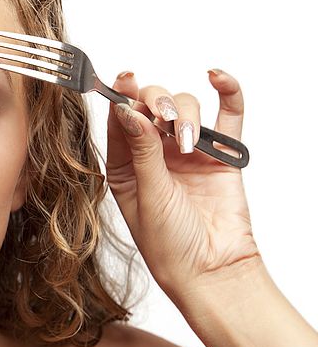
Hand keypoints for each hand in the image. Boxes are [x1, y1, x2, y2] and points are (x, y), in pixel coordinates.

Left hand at [105, 69, 262, 300]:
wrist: (210, 270)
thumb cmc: (168, 244)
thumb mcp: (147, 195)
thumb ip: (141, 152)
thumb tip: (128, 111)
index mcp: (124, 166)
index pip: (121, 122)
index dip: (122, 97)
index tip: (124, 79)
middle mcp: (153, 155)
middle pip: (152, 107)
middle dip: (156, 102)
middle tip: (162, 116)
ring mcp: (187, 152)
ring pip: (186, 108)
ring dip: (186, 115)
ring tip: (187, 142)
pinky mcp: (220, 155)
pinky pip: (226, 115)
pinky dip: (227, 92)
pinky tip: (218, 77)